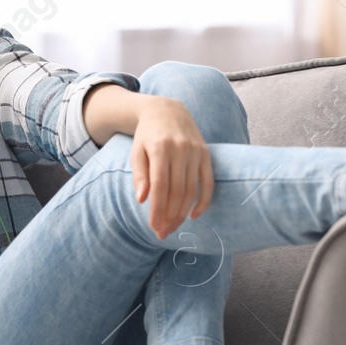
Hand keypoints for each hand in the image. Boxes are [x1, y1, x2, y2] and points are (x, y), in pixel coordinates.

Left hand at [130, 96, 214, 238]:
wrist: (167, 111)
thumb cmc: (147, 135)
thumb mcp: (137, 151)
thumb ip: (140, 175)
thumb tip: (142, 200)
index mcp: (160, 148)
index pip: (160, 185)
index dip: (157, 209)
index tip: (154, 227)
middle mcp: (181, 149)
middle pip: (177, 191)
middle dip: (170, 216)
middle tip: (162, 233)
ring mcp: (196, 152)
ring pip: (192, 190)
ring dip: (183, 213)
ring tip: (173, 227)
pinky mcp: (206, 154)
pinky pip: (208, 182)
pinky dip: (203, 201)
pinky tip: (194, 216)